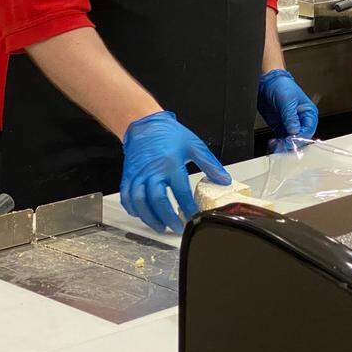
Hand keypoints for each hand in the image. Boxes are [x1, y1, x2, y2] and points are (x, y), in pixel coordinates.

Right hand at [120, 110, 229, 232]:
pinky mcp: (128, 176)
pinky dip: (133, 209)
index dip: (188, 207)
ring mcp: (138, 175)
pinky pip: (127, 197)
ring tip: (161, 227)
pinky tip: (142, 215)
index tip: (194, 217)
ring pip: (140, 202)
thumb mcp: (194, 145)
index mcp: (170, 164)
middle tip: (177, 228)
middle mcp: (152, 171)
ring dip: (149, 218)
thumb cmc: (169, 134)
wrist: (146, 124)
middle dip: (167, 218)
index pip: (181, 192)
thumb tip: (224, 179)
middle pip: (158, 200)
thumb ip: (210, 164)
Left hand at [258, 69, 317, 139]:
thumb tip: (294, 131)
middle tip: (284, 143)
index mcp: (308, 112)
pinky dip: (278, 142)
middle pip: (301, 137)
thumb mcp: (287, 101)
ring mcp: (290, 124)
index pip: (309, 130)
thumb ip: (291, 117)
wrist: (267, 83)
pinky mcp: (280, 127)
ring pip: (291, 140)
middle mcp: (301, 120)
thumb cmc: (281, 86)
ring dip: (284, 144)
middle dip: (292, 142)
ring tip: (277, 144)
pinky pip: (281, 139)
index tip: (292, 139)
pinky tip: (274, 142)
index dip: (301, 136)